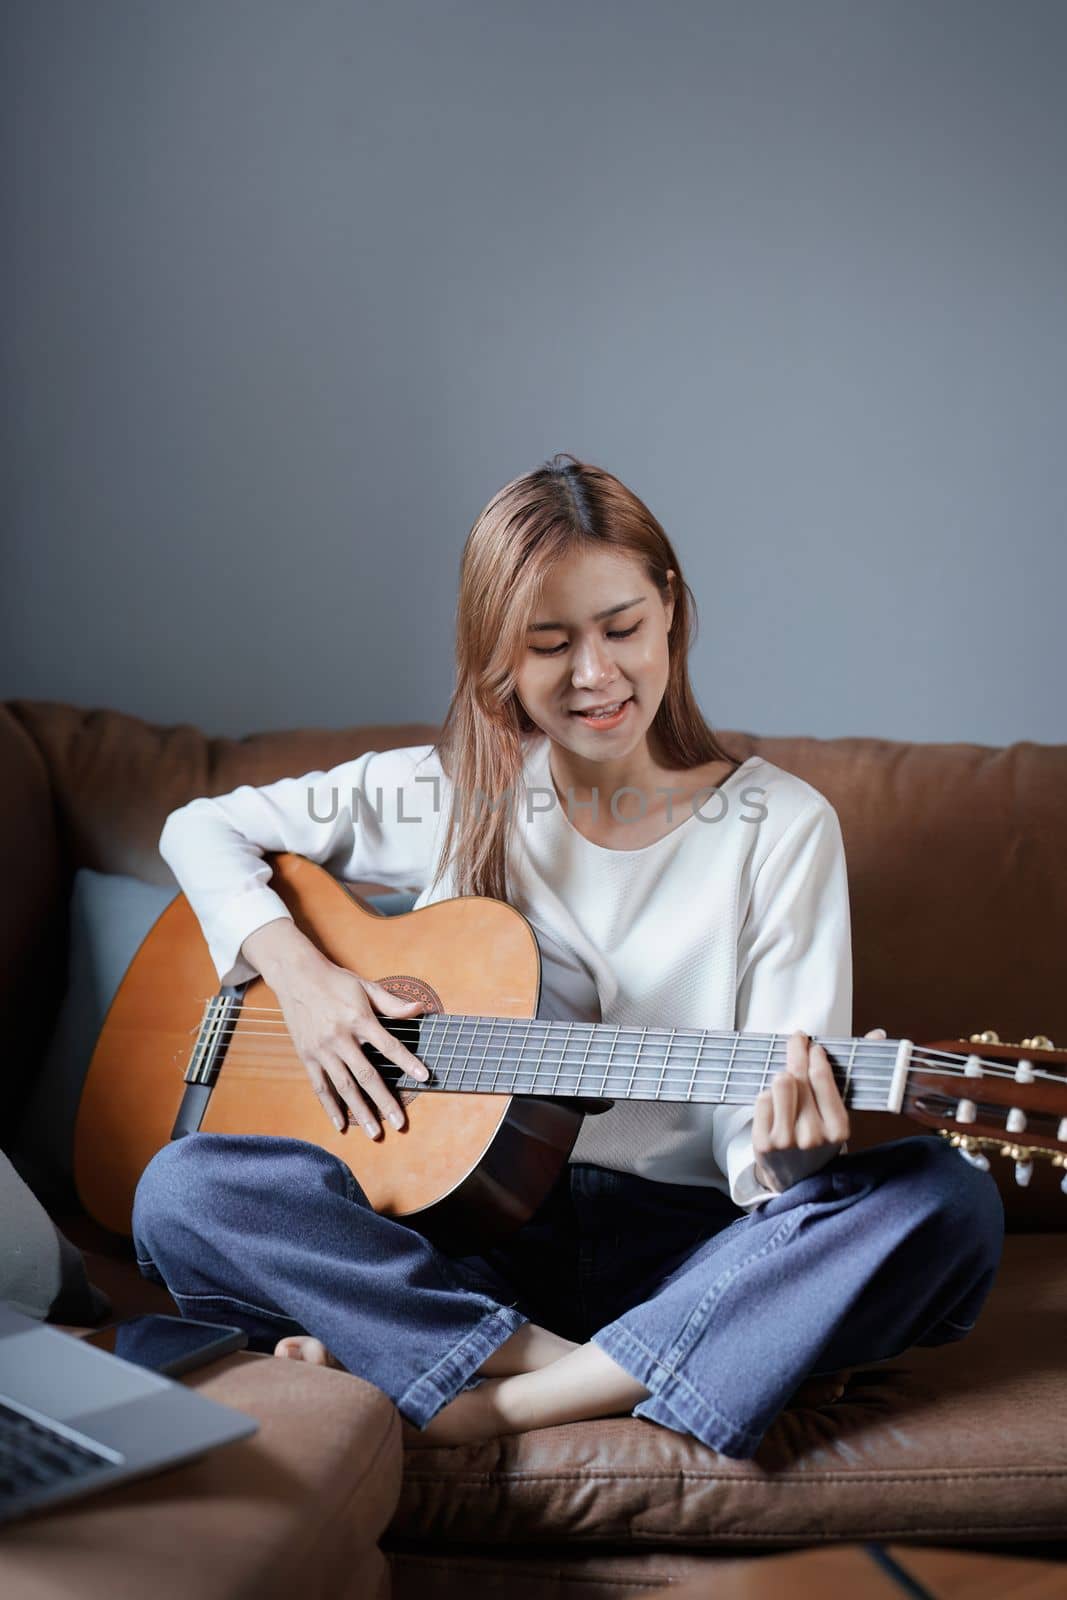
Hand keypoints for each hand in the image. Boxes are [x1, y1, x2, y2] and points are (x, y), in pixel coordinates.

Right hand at [270, 951, 431, 1137]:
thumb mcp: (366, 987)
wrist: (297, 976)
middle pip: (367, 1075)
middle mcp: (340, 1037)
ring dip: (360, 1111)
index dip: (408, 1062)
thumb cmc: (336, 981)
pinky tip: (340, 1124)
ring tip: (374, 1132)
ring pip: (344, 1087)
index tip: (424, 1077)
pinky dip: (330, 1107)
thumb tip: (419, 1009)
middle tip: (399, 1123)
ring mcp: (322, 1050)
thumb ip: (392, 1003)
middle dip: (384, 1101)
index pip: (389, 1046)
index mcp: (359, 1019)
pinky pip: (320, 1086)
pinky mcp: (306, 1056)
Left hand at [752, 1026, 886, 1193]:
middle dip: (796, 1051)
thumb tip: (878, 1034)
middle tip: (797, 1039)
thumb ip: (852, 1075)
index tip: (813, 1045)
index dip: (814, 1055)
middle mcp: (813, 1136)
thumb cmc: (819, 1140)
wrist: (796, 1179)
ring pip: (779, 1083)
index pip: (822, 1078)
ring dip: (782, 1077)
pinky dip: (767, 1096)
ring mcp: (787, 1141)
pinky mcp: (764, 1143)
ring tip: (787, 1081)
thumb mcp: (838, 1114)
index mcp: (838, 1129)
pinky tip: (775, 1105)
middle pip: (797, 1076)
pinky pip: (762, 1099)